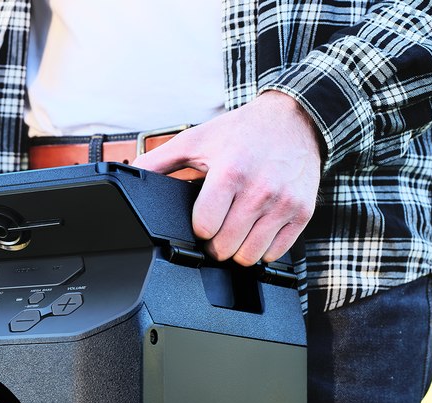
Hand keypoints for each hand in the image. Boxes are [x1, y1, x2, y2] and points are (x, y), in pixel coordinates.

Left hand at [132, 91, 321, 265]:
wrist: (294, 118)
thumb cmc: (242, 131)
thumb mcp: (195, 139)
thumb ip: (158, 160)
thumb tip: (129, 174)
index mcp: (230, 172)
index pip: (205, 227)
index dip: (196, 229)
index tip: (200, 222)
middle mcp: (260, 189)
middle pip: (225, 247)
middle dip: (214, 243)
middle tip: (216, 229)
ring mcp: (284, 203)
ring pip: (250, 256)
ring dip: (237, 250)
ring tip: (235, 231)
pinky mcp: (303, 212)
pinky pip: (276, 253)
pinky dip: (263, 249)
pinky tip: (256, 230)